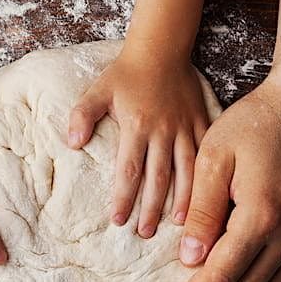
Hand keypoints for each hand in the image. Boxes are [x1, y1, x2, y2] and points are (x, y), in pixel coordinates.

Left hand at [68, 50, 208, 237]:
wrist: (161, 48)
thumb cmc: (127, 73)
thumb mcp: (98, 89)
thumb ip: (82, 115)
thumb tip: (72, 143)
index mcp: (137, 126)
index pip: (129, 170)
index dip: (124, 197)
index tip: (118, 220)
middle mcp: (163, 131)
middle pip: (158, 177)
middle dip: (151, 208)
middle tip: (144, 233)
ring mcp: (185, 128)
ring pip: (186, 170)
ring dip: (183, 199)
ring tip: (180, 226)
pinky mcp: (202, 122)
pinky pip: (207, 154)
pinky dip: (208, 177)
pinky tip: (208, 197)